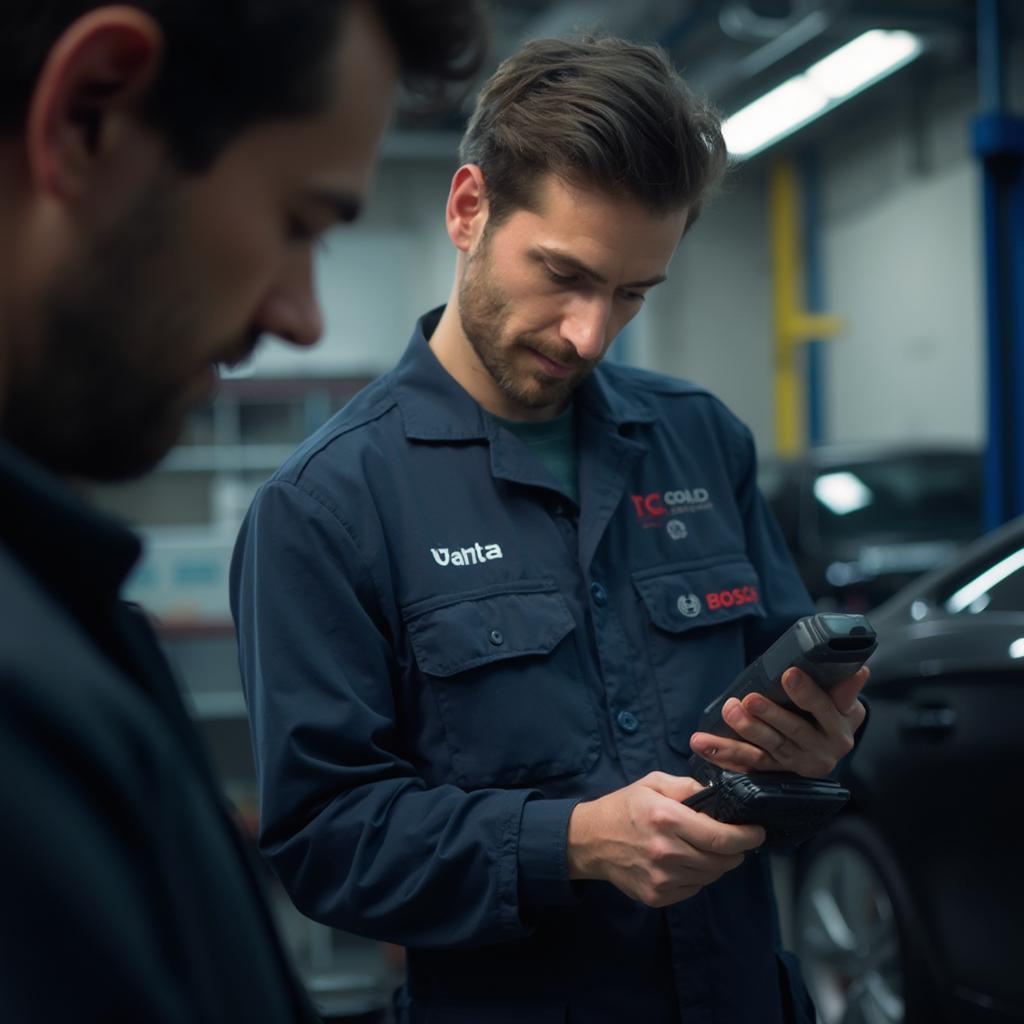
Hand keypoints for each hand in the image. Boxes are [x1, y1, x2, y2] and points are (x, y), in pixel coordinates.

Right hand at [566, 771, 764, 907]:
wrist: (590, 840)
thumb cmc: (625, 807)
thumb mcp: (653, 783)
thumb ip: (688, 786)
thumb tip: (719, 795)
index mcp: (666, 819)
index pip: (720, 837)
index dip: (747, 837)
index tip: (757, 832)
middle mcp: (666, 852)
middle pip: (721, 861)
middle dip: (736, 850)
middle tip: (734, 839)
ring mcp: (661, 878)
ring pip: (711, 876)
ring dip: (718, 863)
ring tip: (707, 848)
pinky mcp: (657, 896)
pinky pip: (694, 888)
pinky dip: (699, 875)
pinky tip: (687, 860)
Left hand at [689, 667, 868, 777]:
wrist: (828, 744)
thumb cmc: (834, 712)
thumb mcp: (845, 702)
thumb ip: (845, 689)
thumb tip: (859, 672)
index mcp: (840, 730)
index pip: (824, 709)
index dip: (807, 693)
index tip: (789, 674)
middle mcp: (821, 752)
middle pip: (791, 732)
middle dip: (767, 715)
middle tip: (746, 700)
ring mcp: (796, 764)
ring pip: (766, 750)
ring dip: (741, 735)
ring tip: (725, 715)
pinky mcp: (775, 772)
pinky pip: (749, 764)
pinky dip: (726, 755)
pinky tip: (705, 746)